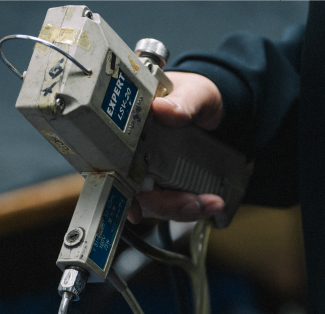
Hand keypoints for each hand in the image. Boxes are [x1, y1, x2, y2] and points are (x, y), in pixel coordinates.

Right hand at [127, 72, 225, 224]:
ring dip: (184, 210)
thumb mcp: (194, 91)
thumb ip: (183, 99)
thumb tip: (163, 109)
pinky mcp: (167, 186)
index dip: (119, 192)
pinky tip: (211, 204)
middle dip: (166, 205)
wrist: (211, 107)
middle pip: (135, 195)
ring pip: (156, 205)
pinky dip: (192, 209)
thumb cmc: (194, 94)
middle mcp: (131, 156)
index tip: (134, 211)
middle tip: (195, 203)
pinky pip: (173, 205)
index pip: (111, 165)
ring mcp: (148, 174)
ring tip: (212, 203)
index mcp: (124, 130)